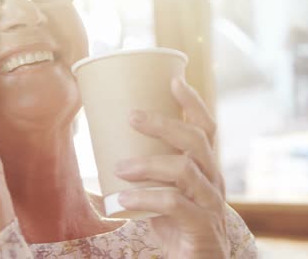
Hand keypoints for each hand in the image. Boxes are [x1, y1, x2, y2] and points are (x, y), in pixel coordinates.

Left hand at [115, 77, 227, 258]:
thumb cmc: (177, 228)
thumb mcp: (161, 197)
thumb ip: (141, 180)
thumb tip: (95, 165)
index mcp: (205, 168)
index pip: (206, 128)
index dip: (193, 103)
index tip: (173, 80)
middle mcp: (212, 180)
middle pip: (197, 140)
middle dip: (165, 124)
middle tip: (132, 117)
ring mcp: (211, 203)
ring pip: (185, 170)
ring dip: (149, 164)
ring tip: (119, 167)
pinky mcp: (202, 225)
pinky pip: (175, 204)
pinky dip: (146, 197)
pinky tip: (123, 199)